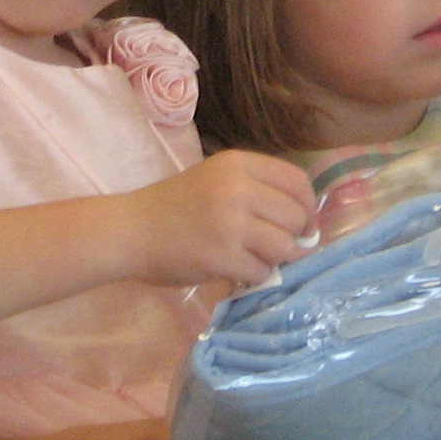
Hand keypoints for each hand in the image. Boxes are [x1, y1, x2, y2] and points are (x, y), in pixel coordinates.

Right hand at [121, 150, 316, 288]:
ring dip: (276, 259)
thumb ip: (258, 190)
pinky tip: (238, 270)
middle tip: (277, 247)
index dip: (309, 206)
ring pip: (284, 246)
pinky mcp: (221, 257)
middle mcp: (238, 189)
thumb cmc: (175, 205)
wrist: (131, 230)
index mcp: (239, 164)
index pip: (298, 182)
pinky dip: (256, 276)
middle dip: (294, 237)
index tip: (304, 224)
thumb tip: (306, 223)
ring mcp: (230, 223)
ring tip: (255, 258)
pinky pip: (262, 271)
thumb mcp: (217, 179)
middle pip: (296, 216)